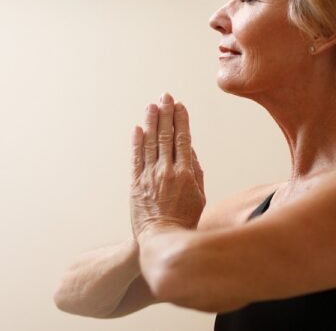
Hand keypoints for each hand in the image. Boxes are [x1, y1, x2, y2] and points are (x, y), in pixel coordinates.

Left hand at [129, 93, 204, 240]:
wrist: (161, 240)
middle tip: (165, 96)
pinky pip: (135, 158)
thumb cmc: (185, 220)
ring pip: (149, 143)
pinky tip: (137, 129)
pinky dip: (136, 142)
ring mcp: (149, 176)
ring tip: (152, 106)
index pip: (183, 139)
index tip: (180, 106)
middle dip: (166, 114)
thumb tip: (190, 150)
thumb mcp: (199, 196)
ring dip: (150, 122)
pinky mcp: (135, 183)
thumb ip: (196, 171)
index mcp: (185, 173)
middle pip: (165, 136)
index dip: (181, 120)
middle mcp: (166, 171)